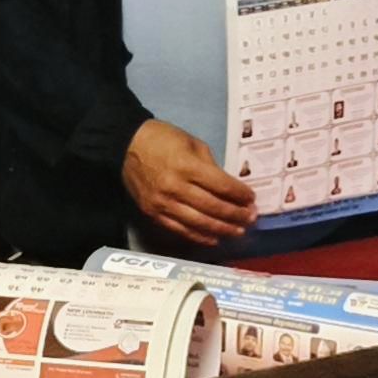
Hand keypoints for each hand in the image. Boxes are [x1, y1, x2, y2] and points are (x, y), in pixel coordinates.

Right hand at [121, 122, 254, 247]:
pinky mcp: (153, 214)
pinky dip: (199, 236)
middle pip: (212, 207)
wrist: (125, 145)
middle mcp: (175, 187)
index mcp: (186, 166)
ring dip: (222, 229)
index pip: (220, 185)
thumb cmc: (162, 139)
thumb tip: (229, 188)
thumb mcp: (192, 143)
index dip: (240, 194)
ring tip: (239, 231)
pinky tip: (214, 238)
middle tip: (251, 218)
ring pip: (199, 223)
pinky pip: (180, 230)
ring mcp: (163, 204)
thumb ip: (211, 166)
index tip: (252, 198)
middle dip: (236, 214)